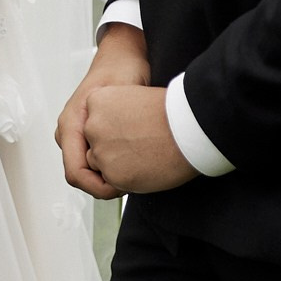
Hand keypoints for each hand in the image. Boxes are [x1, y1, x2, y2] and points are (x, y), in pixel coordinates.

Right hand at [57, 23, 150, 199]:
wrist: (122, 55)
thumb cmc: (122, 69)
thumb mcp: (118, 97)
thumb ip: (111, 124)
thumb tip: (108, 157)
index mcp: (71, 123)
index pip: (75, 172)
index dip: (98, 188)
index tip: (123, 188)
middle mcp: (68, 129)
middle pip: (78, 174)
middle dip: (103, 184)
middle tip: (132, 182)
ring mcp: (75, 130)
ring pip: (84, 167)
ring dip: (105, 175)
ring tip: (131, 171)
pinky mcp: (85, 131)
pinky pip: (91, 158)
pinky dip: (108, 164)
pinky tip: (128, 159)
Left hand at [82, 84, 197, 194]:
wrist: (188, 127)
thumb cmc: (170, 111)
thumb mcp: (134, 97)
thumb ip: (115, 112)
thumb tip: (113, 128)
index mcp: (95, 100)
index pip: (92, 123)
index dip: (112, 132)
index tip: (128, 133)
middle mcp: (91, 125)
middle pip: (94, 145)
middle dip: (112, 150)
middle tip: (138, 146)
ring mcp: (100, 151)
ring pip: (101, 166)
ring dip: (118, 165)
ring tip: (145, 155)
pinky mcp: (112, 174)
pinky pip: (113, 184)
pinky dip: (127, 180)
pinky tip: (146, 167)